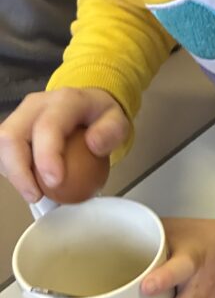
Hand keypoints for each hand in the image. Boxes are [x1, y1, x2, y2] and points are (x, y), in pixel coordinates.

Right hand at [0, 87, 128, 202]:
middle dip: (19, 170)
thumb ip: (112, 131)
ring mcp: (21, 116)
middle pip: (11, 136)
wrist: (87, 106)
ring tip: (35, 193)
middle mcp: (36, 105)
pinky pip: (4, 153)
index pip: (47, 126)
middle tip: (37, 196)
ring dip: (13, 174)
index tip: (55, 182)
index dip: (46, 156)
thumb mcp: (119, 121)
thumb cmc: (100, 116)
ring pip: (1, 145)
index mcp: (65, 101)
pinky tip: (31, 185)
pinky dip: (13, 172)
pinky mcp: (13, 129)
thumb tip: (94, 145)